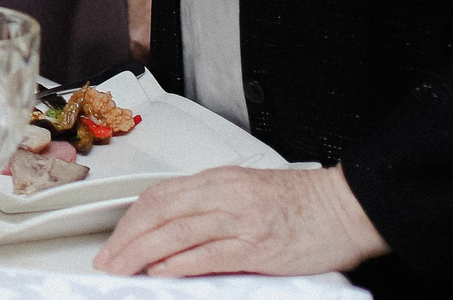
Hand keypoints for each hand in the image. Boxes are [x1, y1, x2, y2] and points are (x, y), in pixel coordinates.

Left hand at [93, 165, 387, 277]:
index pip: (160, 196)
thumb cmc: (302, 204)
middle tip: (107, 261)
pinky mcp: (258, 245)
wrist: (345, 207)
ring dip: (142, 253)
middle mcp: (224, 194)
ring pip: (176, 232)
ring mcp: (240, 219)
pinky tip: (161, 272)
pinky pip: (208, 253)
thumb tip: (174, 235)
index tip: (114, 241)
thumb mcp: (247, 194)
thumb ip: (212, 210)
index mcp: (219, 180)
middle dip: (127, 239)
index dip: (130, 220)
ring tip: (122, 270)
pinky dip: (180, 263)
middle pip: (160, 213)